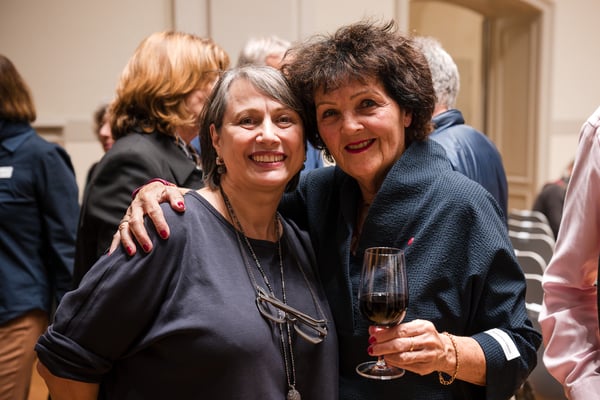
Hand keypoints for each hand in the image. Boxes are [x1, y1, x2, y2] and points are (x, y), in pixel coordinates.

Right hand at [109, 181, 188, 254]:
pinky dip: (115, 244)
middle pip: (135, 221)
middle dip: (141, 235)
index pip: (153, 211)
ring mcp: (128, 214)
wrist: (151, 190)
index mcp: (148, 198)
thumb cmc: (164, 194)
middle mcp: (136, 206)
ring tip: (132, 253)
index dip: (159, 223)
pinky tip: (113, 255)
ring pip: (124, 228)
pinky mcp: (125, 222)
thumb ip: (177, 199)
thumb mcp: (172, 192)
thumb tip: (180, 207)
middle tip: (149, 248)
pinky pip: (118, 233)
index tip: (165, 235)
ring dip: (127, 241)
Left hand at [367, 319, 485, 385]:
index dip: (384, 333)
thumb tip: (375, 330)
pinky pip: (406, 366)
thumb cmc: (426, 337)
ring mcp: (428, 355)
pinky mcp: (425, 367)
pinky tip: (388, 359)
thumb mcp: (415, 327)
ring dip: (387, 355)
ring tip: (378, 353)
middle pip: (400, 344)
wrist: (445, 351)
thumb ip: (397, 328)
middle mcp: (428, 341)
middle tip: (372, 347)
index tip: (372, 334)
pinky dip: (394, 362)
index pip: (400, 330)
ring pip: (403, 357)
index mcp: (424, 327)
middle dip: (382, 346)